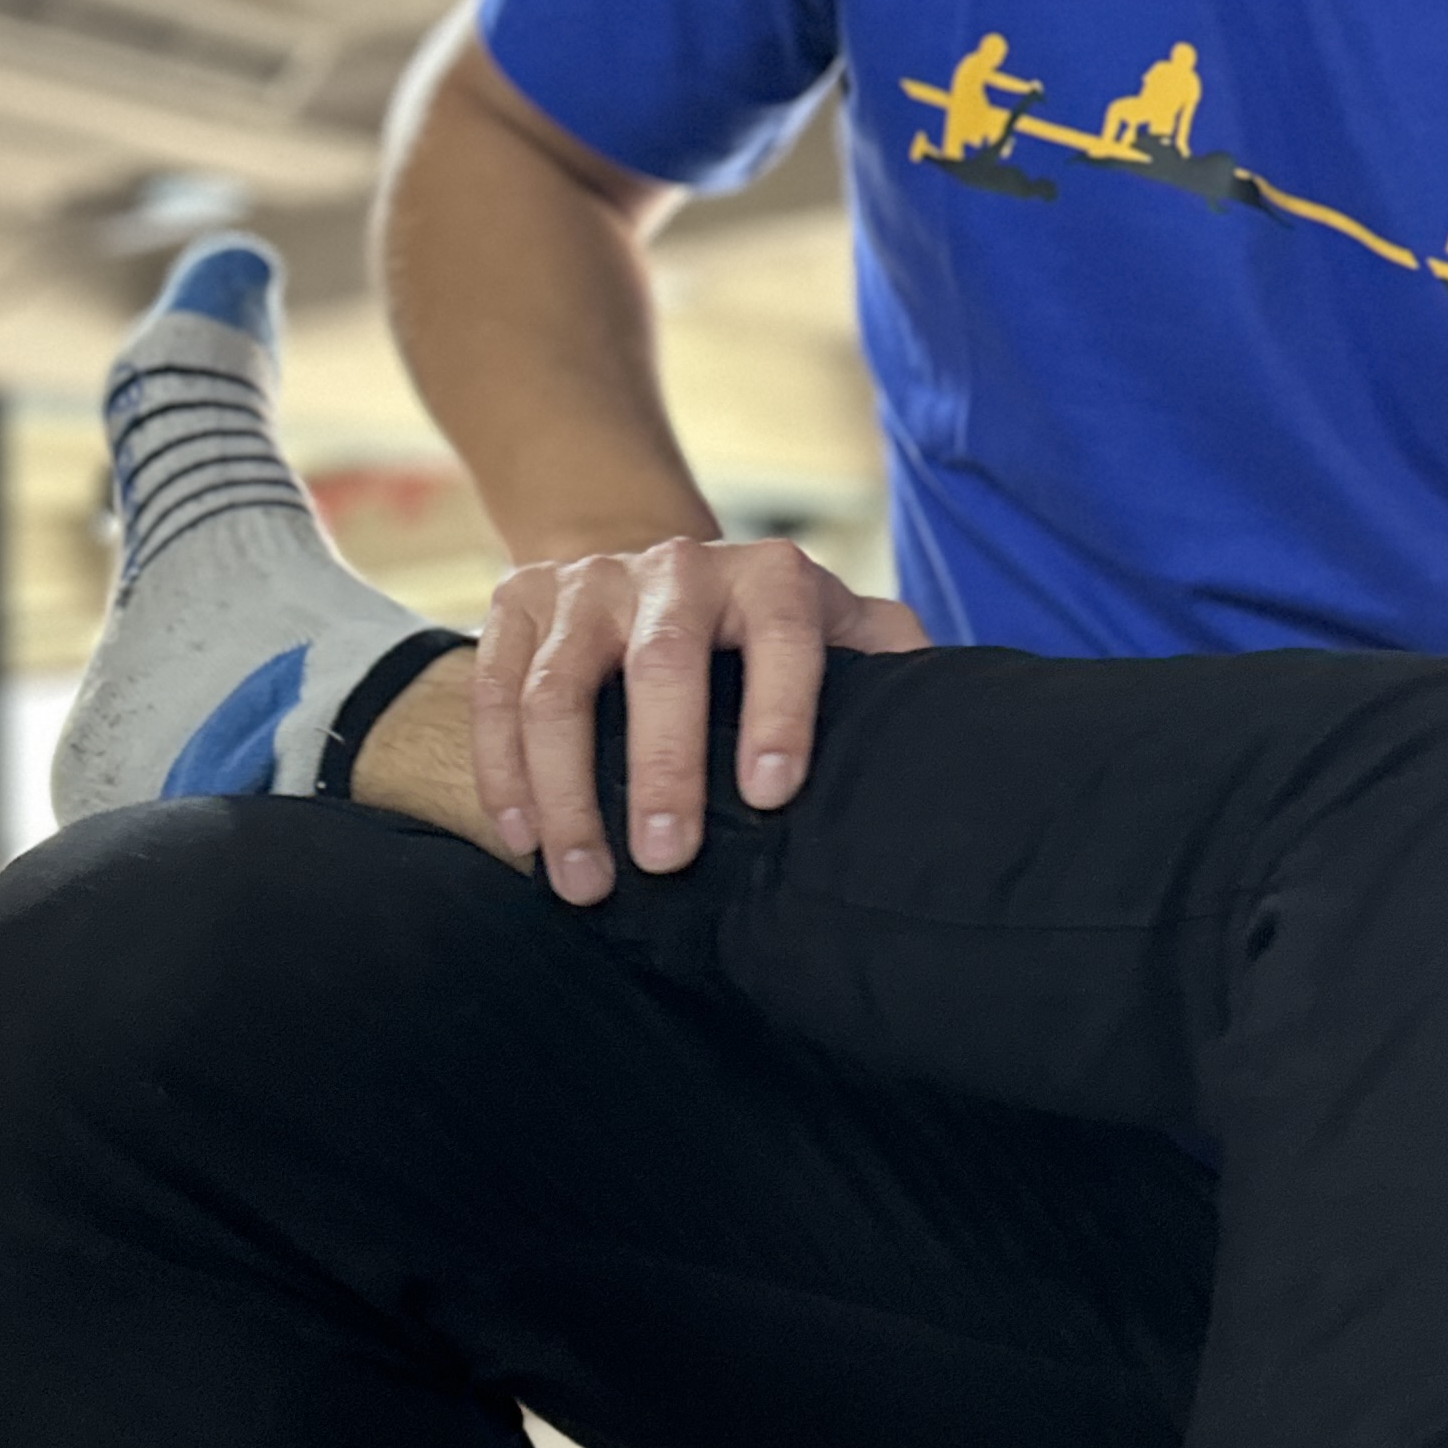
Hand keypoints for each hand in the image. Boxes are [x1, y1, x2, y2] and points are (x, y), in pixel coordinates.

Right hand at [471, 537, 926, 903]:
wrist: (654, 569)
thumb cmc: (765, 634)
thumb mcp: (839, 628)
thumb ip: (889, 660)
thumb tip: (953, 717)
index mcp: (770, 577)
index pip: (785, 634)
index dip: (782, 711)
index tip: (774, 796)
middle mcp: (675, 566)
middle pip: (661, 662)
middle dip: (663, 764)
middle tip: (667, 861)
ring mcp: (587, 582)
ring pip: (559, 684)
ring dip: (565, 789)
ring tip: (583, 881)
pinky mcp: (516, 601)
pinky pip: (494, 690)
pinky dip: (501, 770)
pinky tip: (521, 841)